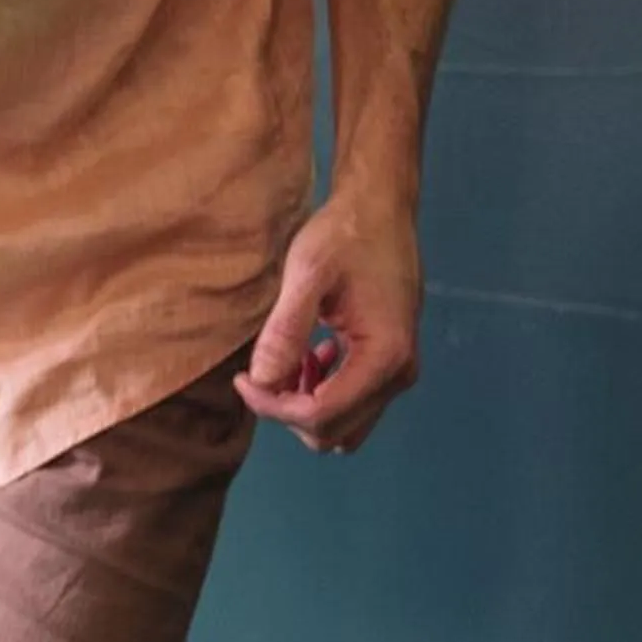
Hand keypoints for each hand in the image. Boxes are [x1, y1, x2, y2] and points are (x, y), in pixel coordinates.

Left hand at [234, 190, 423, 454]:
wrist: (380, 211)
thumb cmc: (345, 236)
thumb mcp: (307, 275)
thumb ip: (286, 330)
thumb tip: (262, 381)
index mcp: (384, 357)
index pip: (320, 416)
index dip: (273, 407)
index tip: (243, 378)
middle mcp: (399, 374)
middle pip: (332, 430)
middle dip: (287, 408)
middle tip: (259, 369)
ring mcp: (398, 372)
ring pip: (342, 424)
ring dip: (305, 403)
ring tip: (285, 359)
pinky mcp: (390, 364)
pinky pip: (352, 403)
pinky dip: (321, 391)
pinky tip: (307, 355)